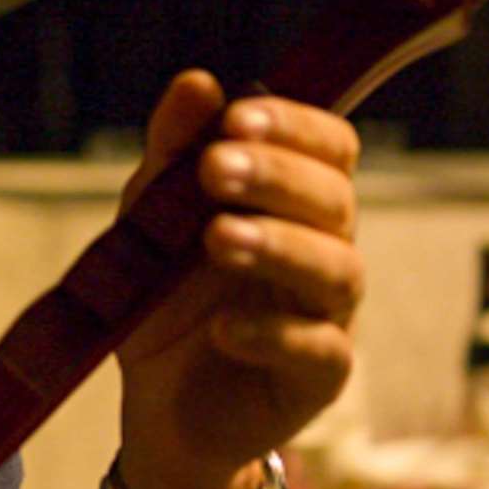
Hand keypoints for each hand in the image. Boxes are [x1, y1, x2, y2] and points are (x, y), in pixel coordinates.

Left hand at [113, 71, 362, 488]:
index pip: (329, 149)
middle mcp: (323, 250)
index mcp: (293, 203)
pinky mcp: (318, 379)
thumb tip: (197, 83)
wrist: (155, 405)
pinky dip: (274, 334)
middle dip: (277, 177)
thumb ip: (172, 157)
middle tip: (214, 168)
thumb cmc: (164, 300)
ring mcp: (327, 315)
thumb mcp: (150, 221)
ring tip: (217, 238)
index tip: (237, 117)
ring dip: (279, 246)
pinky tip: (226, 327)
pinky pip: (319, 351)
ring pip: (337, 270)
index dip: (295, 127)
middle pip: (335, 201)